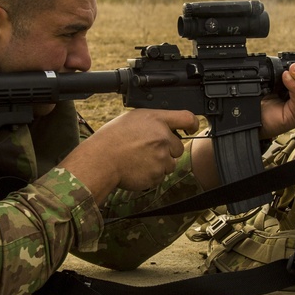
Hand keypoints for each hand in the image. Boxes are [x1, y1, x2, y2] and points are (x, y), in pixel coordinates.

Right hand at [64, 108, 198, 201]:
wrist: (101, 160)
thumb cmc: (112, 138)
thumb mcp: (133, 118)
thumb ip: (153, 121)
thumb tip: (165, 126)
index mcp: (156, 120)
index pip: (187, 118)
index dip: (193, 124)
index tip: (192, 128)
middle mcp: (162, 137)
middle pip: (179, 146)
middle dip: (168, 149)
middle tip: (148, 149)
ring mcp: (161, 157)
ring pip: (171, 163)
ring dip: (160, 163)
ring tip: (140, 159)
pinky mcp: (157, 174)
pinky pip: (161, 175)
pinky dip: (152, 174)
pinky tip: (137, 167)